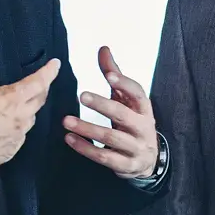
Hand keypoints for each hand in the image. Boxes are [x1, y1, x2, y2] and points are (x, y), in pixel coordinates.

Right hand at [0, 46, 60, 173]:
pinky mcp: (13, 149)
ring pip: (31, 117)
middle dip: (42, 88)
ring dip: (29, 108)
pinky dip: (18, 126)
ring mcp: (18, 135)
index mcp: (11, 99)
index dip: (50, 72)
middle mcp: (20, 117)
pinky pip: (22, 134)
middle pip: (40, 99)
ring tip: (18, 104)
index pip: (39, 82)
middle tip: (38, 82)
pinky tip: (6, 125)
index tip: (55, 65)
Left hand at [62, 47, 157, 178]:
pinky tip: (69, 138)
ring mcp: (135, 147)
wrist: (148, 160)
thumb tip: (103, 49)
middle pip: (123, 114)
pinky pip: (103, 157)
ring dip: (87, 128)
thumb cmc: (133, 123)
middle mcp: (143, 127)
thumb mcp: (127, 100)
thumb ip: (114, 75)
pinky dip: (85, 148)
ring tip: (66, 120)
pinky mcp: (126, 164)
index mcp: (144, 108)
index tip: (109, 75)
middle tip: (81, 96)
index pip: (137, 93)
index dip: (124, 84)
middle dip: (102, 105)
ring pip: (111, 137)